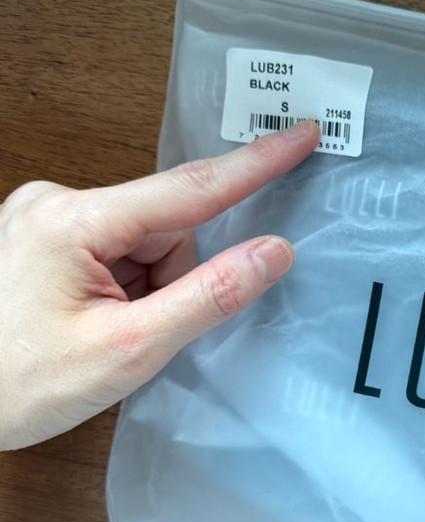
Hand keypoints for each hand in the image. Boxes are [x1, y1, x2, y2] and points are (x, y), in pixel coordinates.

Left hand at [0, 121, 318, 450]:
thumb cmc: (17, 384)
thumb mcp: (129, 350)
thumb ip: (209, 295)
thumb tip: (273, 252)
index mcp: (75, 221)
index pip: (190, 189)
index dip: (254, 165)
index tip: (299, 137)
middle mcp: (58, 203)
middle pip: (167, 229)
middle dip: (170, 282)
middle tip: (138, 333)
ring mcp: (46, 220)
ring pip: (143, 245)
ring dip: (145, 291)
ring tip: (104, 334)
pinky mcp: (42, 239)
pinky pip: (115, 253)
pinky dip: (123, 290)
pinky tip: (91, 323)